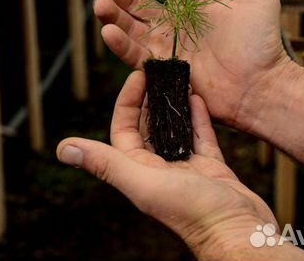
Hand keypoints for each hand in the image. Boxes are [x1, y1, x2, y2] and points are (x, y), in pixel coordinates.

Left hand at [57, 71, 303, 260]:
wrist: (240, 231)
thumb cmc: (191, 210)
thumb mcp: (143, 182)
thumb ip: (106, 164)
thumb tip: (63, 149)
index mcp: (139, 171)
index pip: (124, 128)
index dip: (127, 101)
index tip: (138, 75)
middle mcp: (159, 168)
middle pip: (149, 126)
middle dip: (151, 98)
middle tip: (158, 72)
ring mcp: (186, 167)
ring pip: (175, 128)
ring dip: (174, 105)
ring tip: (178, 79)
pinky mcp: (211, 167)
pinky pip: (201, 135)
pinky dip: (198, 117)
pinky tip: (198, 98)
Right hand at [85, 0, 289, 129]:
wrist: (262, 86)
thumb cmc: (263, 42)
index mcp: (191, 1)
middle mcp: (174, 21)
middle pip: (135, 1)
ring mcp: (166, 45)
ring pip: (130, 26)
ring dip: (112, 14)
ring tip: (99, 2)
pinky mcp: (162, 68)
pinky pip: (136, 54)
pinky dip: (121, 44)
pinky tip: (108, 31)